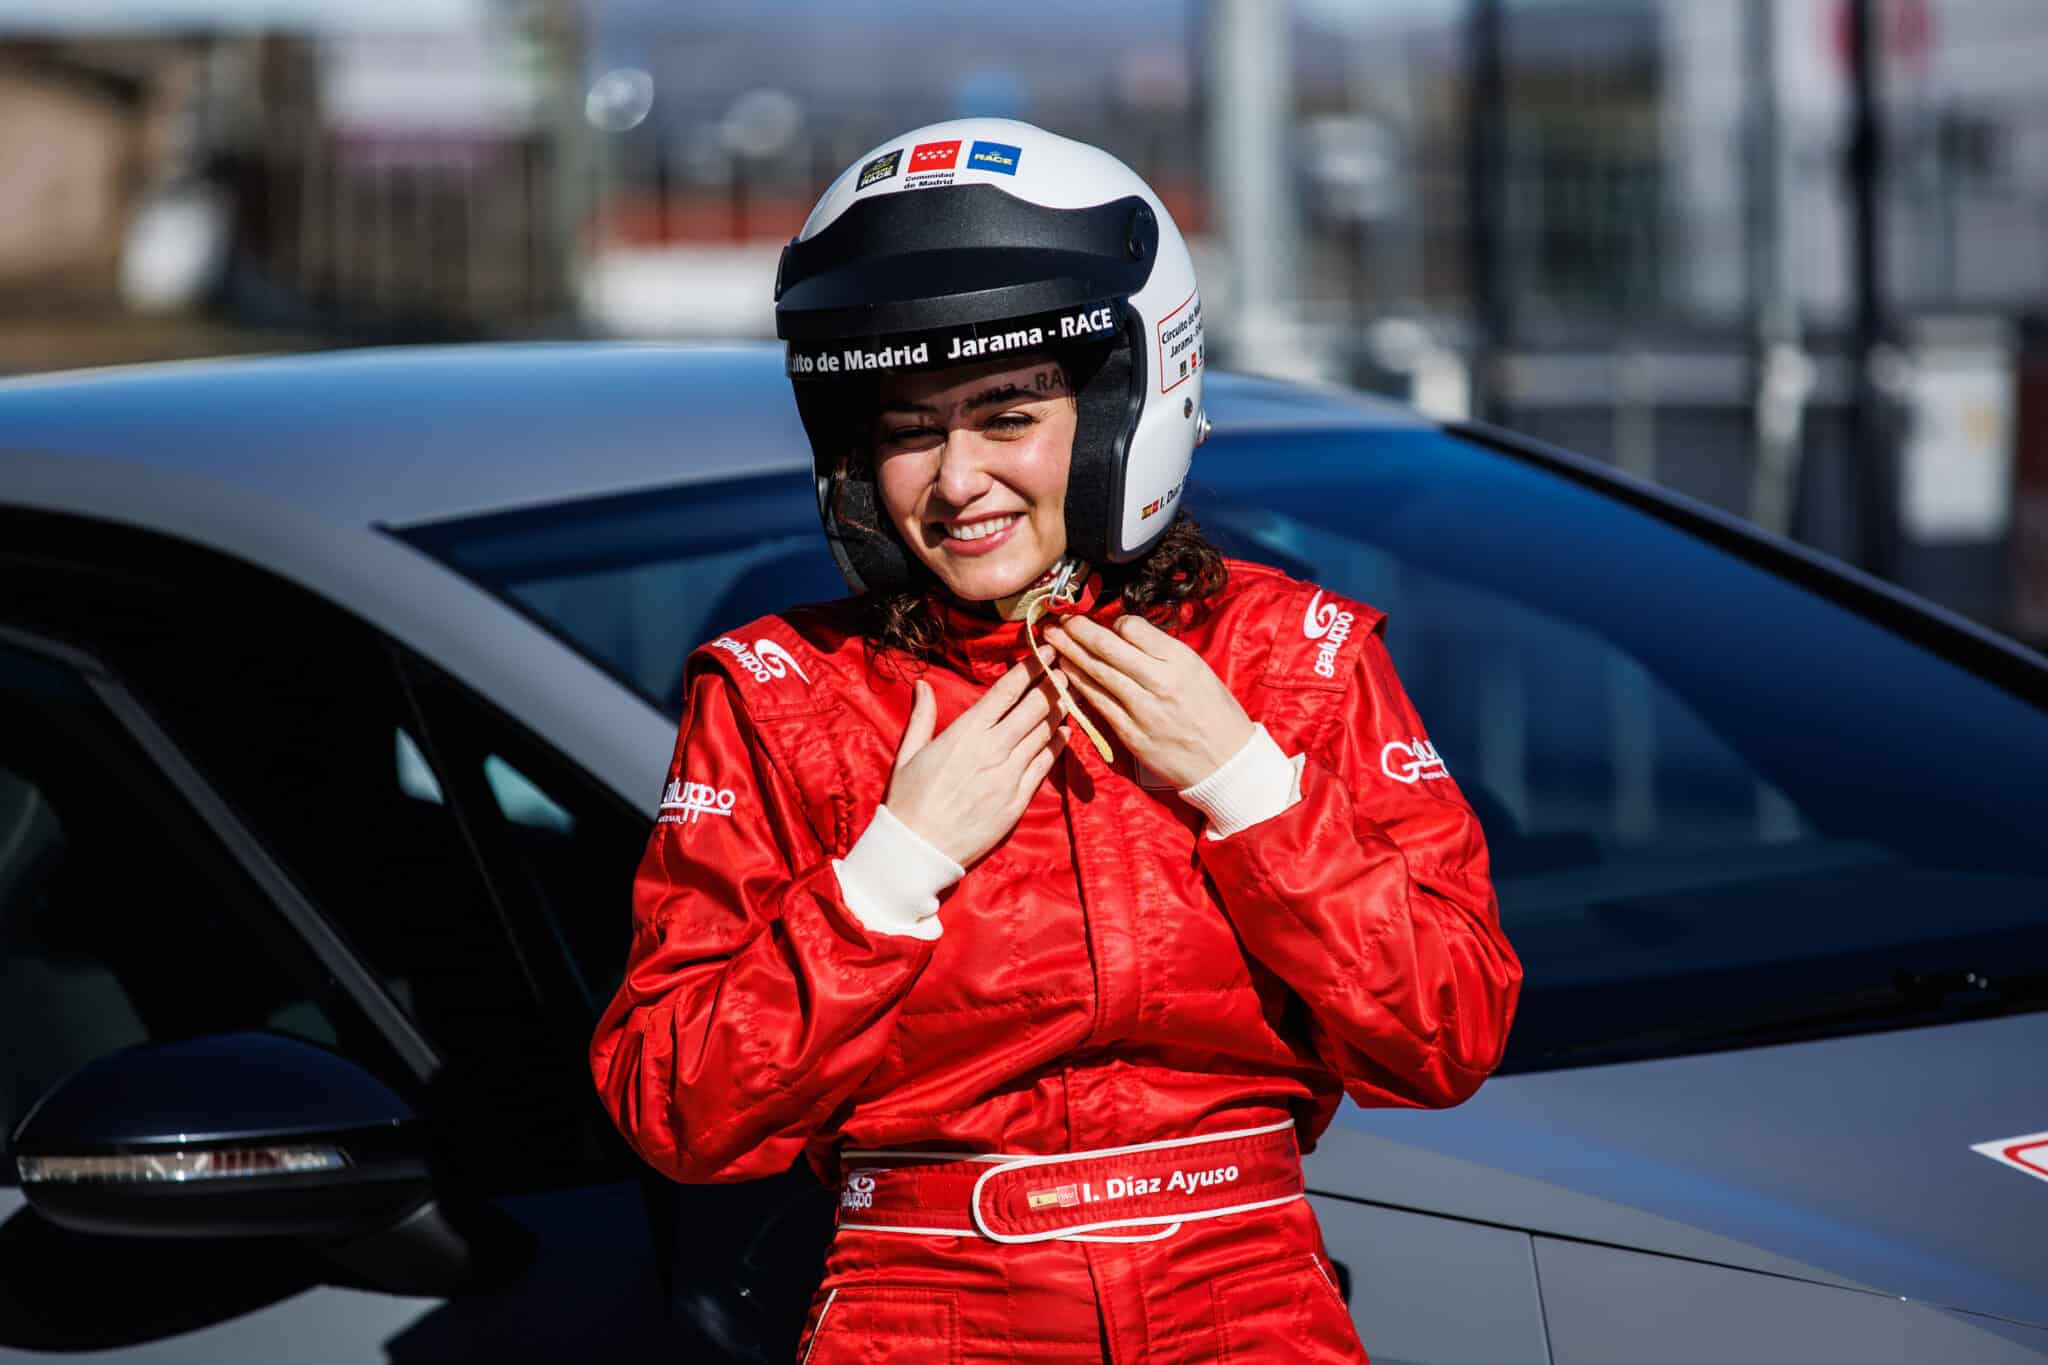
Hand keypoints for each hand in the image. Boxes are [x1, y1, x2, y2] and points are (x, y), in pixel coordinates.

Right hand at [885, 653, 1067, 866]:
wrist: (919, 849)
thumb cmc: (908, 801)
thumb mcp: (908, 754)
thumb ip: (921, 717)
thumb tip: (922, 685)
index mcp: (965, 732)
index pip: (1007, 691)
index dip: (1031, 668)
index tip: (1047, 653)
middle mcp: (992, 749)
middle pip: (1034, 707)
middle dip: (1052, 685)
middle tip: (1064, 671)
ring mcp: (1008, 775)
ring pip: (1044, 733)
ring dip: (1058, 711)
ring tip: (1068, 695)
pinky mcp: (1018, 800)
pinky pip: (1045, 765)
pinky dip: (1057, 745)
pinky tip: (1065, 733)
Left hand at [1043, 614, 1253, 790]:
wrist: (1226, 762)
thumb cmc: (1215, 713)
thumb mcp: (1199, 670)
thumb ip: (1163, 652)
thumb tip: (1126, 634)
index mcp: (1180, 660)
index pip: (1133, 627)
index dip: (1112, 622)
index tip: (1103, 622)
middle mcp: (1160, 681)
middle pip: (1107, 647)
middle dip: (1077, 630)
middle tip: (1059, 619)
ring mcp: (1142, 709)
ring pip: (1096, 673)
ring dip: (1070, 653)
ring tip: (1052, 639)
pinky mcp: (1130, 733)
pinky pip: (1097, 702)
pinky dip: (1078, 684)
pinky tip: (1065, 672)